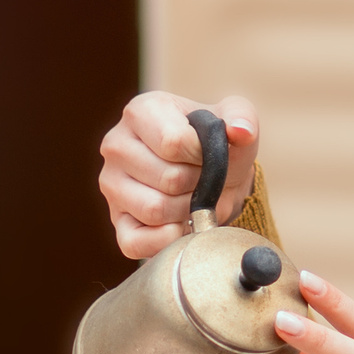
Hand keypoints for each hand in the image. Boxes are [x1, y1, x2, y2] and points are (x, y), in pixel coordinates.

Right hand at [97, 91, 259, 258]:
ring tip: (196, 199)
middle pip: (167, 179)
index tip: (211, 155)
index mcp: (141, 111)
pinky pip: (136, 242)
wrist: (209, 172)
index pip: (173, 142)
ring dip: (188, 212)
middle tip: (206, 181)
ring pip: (154, 210)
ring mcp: (111, 184)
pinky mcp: (116, 220)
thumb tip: (241, 132)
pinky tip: (182, 225)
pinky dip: (168, 239)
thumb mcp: (235, 119)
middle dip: (200, 186)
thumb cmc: (216, 142)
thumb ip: (242, 118)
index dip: (204, 156)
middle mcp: (116, 145)